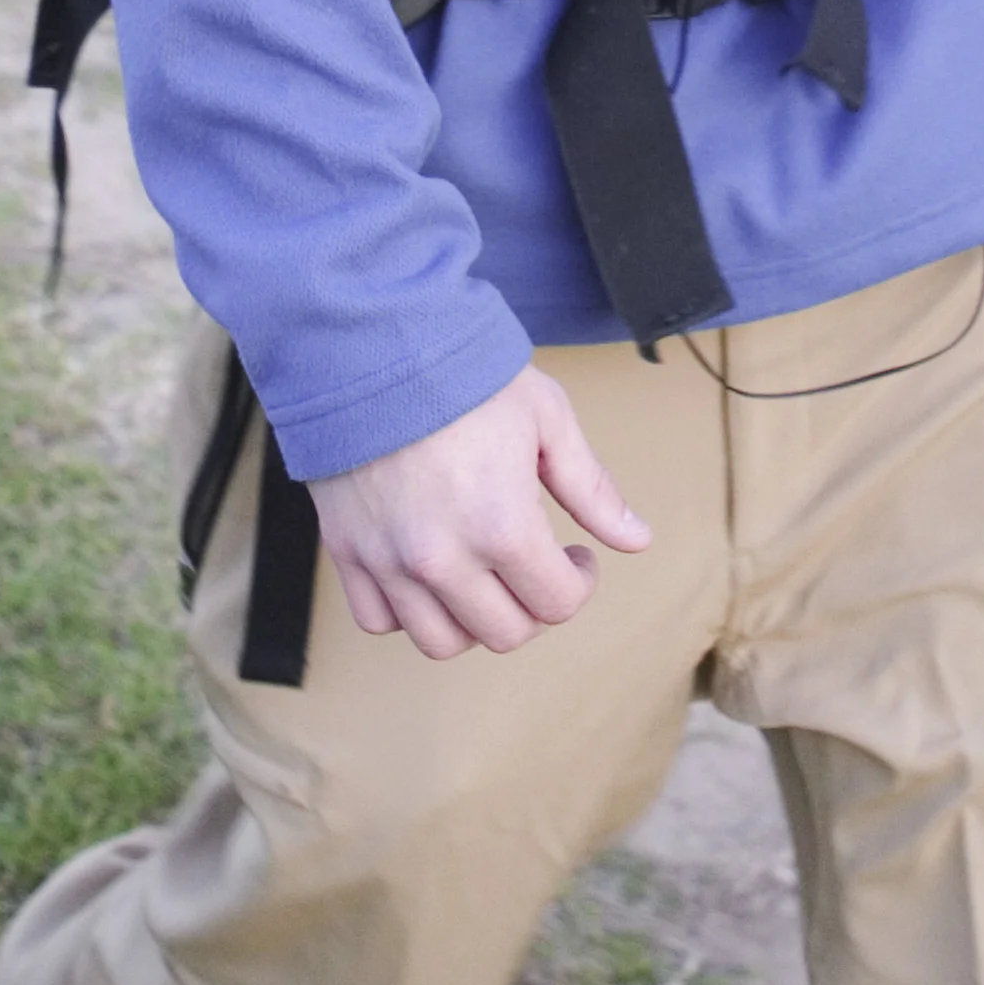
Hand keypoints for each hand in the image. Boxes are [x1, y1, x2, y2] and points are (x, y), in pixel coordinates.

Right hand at [303, 369, 652, 662]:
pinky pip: (378, 620)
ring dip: (473, 621)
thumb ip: (591, 488)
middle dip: (534, 607)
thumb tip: (636, 540)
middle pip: (504, 633)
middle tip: (536, 566)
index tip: (577, 556)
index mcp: (500, 526)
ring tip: (484, 577)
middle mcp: (442, 558)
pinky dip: (407, 613)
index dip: (580, 583)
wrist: (373, 343)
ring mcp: (389, 560)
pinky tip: (428, 576)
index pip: (556, 604)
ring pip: (441, 641)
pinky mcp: (348, 551)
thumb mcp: (546, 419)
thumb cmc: (464, 375)